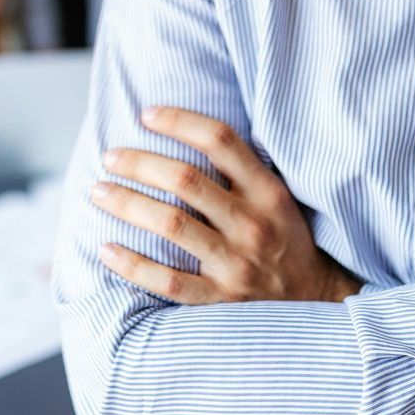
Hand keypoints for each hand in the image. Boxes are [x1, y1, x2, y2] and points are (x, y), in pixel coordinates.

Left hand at [90, 106, 362, 305]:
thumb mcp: (278, 196)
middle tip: (110, 157)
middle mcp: (252, 223)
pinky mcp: (221, 299)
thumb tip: (185, 129)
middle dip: (140, 163)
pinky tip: (106, 249)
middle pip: (186, 180)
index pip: (221, 141)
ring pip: (172, 226)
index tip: (147, 114)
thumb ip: (241, 169)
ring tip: (99, 191)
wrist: (315, 300)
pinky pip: (170, 281)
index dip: (180, 121)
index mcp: (267, 191)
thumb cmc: (284, 238)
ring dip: (128, 204)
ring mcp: (236, 263)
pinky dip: (134, 265)